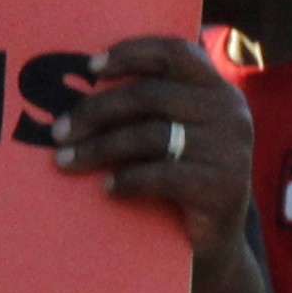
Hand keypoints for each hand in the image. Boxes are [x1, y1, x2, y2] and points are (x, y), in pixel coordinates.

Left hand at [55, 41, 254, 262]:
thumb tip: (82, 85)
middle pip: (152, 94)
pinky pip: (162, 175)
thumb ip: (151, 108)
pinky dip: (128, 180)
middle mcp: (231, 113)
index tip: (91, 68)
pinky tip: (107, 188)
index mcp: (219, 90)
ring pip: (152, 135)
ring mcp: (231, 149)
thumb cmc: (182, 177)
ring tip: (66, 162)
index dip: (133, 53)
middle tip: (60, 131)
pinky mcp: (223, 186)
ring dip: (99, 149)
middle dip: (97, 111)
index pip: (178, 53)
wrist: (216, 239)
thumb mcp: (177, 133)